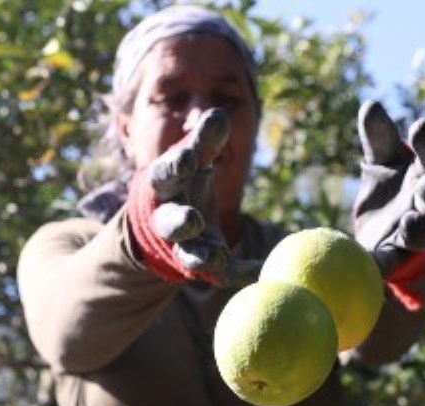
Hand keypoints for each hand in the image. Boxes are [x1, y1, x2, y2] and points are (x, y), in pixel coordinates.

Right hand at [127, 108, 259, 286]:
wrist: (163, 222)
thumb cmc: (183, 180)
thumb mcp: (192, 158)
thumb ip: (205, 140)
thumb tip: (220, 114)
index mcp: (166, 186)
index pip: (165, 175)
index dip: (175, 168)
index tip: (189, 159)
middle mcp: (169, 219)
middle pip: (171, 223)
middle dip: (180, 221)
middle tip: (193, 219)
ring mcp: (184, 245)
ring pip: (188, 254)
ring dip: (200, 255)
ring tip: (215, 256)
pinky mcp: (203, 264)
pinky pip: (221, 272)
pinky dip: (240, 272)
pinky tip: (260, 271)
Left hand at [352, 101, 424, 307]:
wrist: (383, 237)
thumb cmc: (390, 189)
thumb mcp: (382, 161)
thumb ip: (378, 137)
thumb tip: (371, 105)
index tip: (419, 128)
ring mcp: (418, 234)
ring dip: (419, 228)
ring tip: (408, 222)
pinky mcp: (398, 259)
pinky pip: (392, 262)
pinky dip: (383, 263)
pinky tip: (372, 263)